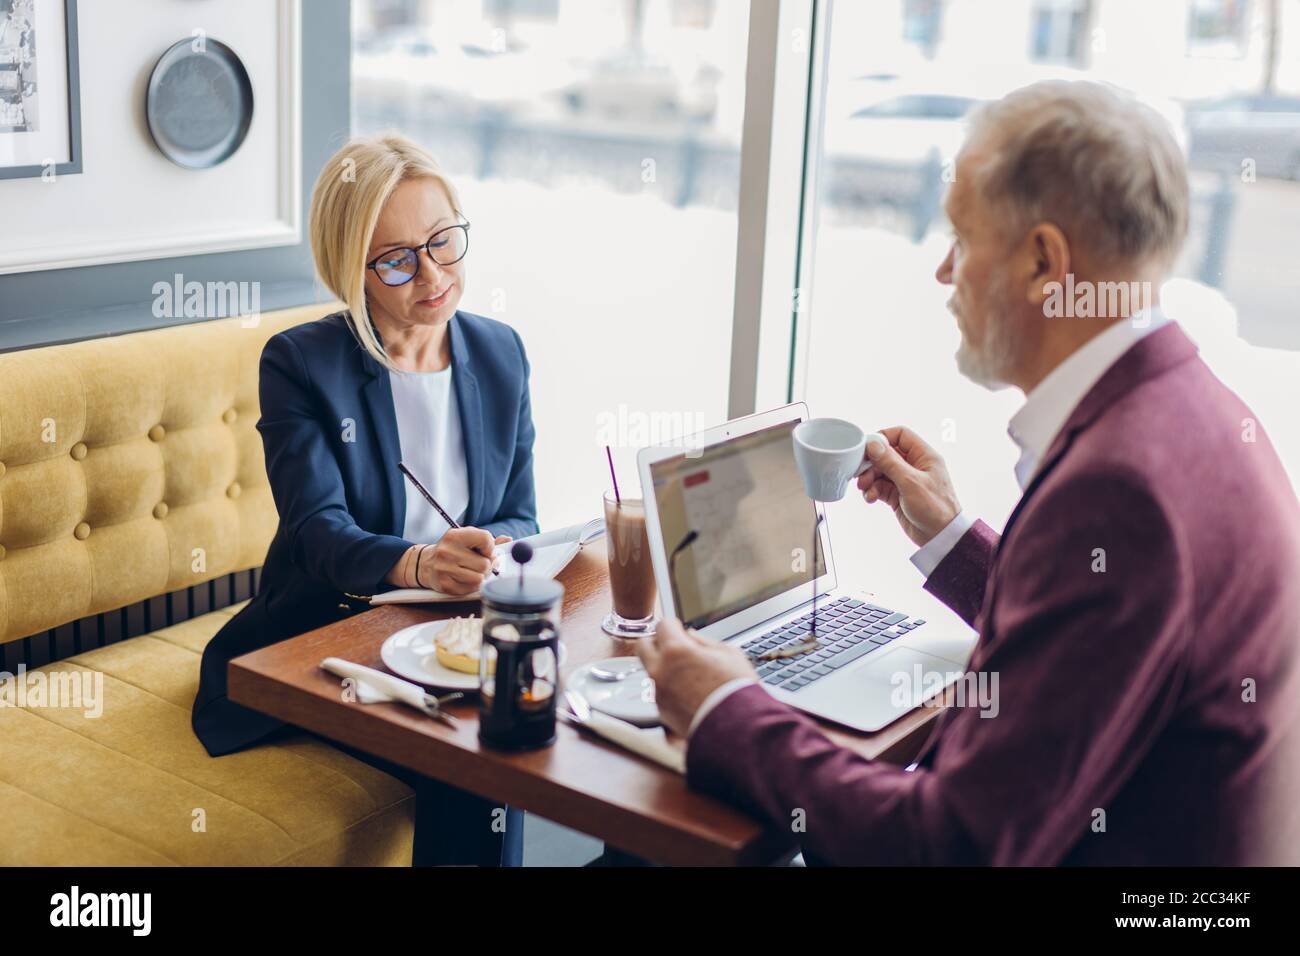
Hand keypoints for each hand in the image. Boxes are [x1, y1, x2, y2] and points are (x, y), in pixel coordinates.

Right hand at [421, 526, 499, 594]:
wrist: (426, 563)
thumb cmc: (453, 550)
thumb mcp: (468, 539)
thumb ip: (488, 541)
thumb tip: (508, 540)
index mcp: (455, 536)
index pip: (486, 539)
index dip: (490, 547)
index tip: (485, 551)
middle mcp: (447, 552)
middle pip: (485, 563)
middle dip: (487, 565)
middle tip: (480, 563)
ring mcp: (444, 569)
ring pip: (479, 578)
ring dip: (480, 576)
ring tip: (472, 571)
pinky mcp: (445, 585)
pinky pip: (471, 589)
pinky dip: (473, 585)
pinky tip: (465, 578)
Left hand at [636, 618, 755, 735]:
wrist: (738, 728)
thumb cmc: (737, 690)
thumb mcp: (729, 654)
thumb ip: (704, 641)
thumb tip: (691, 637)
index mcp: (676, 651)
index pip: (662, 625)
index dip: (673, 625)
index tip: (680, 630)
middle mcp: (660, 670)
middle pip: (643, 645)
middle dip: (656, 643)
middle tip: (674, 647)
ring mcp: (659, 693)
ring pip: (651, 671)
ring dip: (663, 667)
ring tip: (687, 674)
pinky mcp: (662, 712)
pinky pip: (660, 692)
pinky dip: (670, 689)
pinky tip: (689, 693)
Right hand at [855, 426, 960, 547]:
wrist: (940, 537)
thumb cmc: (935, 508)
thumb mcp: (910, 482)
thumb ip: (890, 462)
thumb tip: (873, 444)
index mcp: (924, 456)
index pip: (900, 435)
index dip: (883, 438)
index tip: (867, 448)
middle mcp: (914, 466)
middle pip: (886, 454)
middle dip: (871, 463)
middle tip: (860, 472)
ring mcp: (905, 481)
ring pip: (880, 471)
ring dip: (869, 478)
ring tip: (864, 488)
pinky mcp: (897, 495)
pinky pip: (880, 487)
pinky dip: (872, 491)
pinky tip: (870, 498)